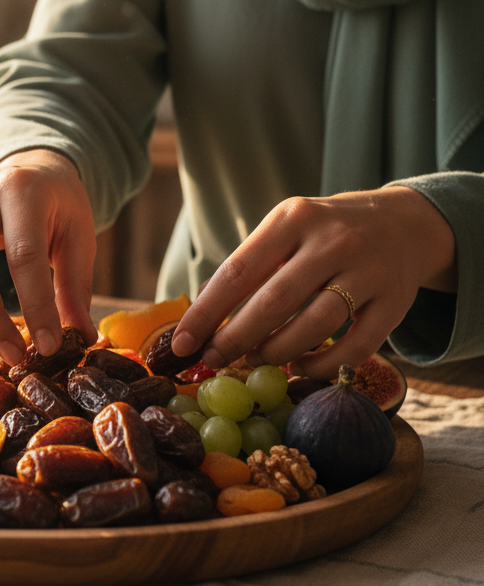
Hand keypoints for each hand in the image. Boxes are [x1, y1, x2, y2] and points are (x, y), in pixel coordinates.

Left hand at [171, 187, 456, 378]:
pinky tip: (298, 367)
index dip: (205, 313)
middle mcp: (333, 241)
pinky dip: (321, 366)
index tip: (182, 344)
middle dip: (235, 339)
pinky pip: (356, 346)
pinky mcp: (395, 302)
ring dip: (276, 352)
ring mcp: (368, 271)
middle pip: (274, 302)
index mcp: (293, 219)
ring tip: (254, 361)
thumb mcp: (285, 230)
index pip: (238, 271)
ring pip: (315, 326)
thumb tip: (199, 318)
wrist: (404, 223)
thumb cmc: (324, 234)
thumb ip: (248, 267)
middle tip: (213, 361)